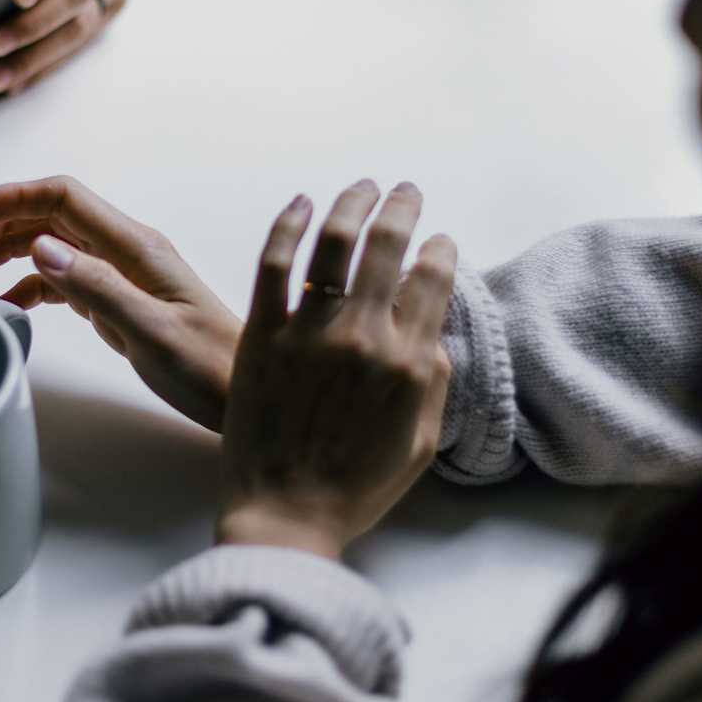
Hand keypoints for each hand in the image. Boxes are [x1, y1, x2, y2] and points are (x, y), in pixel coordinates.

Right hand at [0, 176, 241, 430]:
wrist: (242, 394)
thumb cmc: (207, 367)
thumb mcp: (151, 332)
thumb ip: (98, 288)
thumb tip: (41, 247)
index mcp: (136, 247)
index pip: (63, 199)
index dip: (10, 199)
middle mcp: (128, 252)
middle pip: (53, 217)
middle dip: (2, 223)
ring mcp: (124, 275)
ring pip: (56, 246)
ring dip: (12, 251)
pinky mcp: (121, 301)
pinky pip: (69, 280)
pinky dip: (34, 285)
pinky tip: (11, 303)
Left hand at [216, 180, 455, 560]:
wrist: (285, 514)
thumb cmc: (356, 487)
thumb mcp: (421, 441)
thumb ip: (434, 380)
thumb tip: (434, 329)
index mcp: (409, 362)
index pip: (433, 281)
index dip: (440, 251)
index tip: (438, 240)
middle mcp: (363, 336)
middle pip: (388, 247)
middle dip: (402, 209)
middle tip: (405, 191)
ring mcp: (309, 330)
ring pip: (334, 243)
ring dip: (353, 204)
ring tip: (363, 187)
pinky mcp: (261, 333)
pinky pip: (273, 264)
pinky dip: (288, 225)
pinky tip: (301, 203)